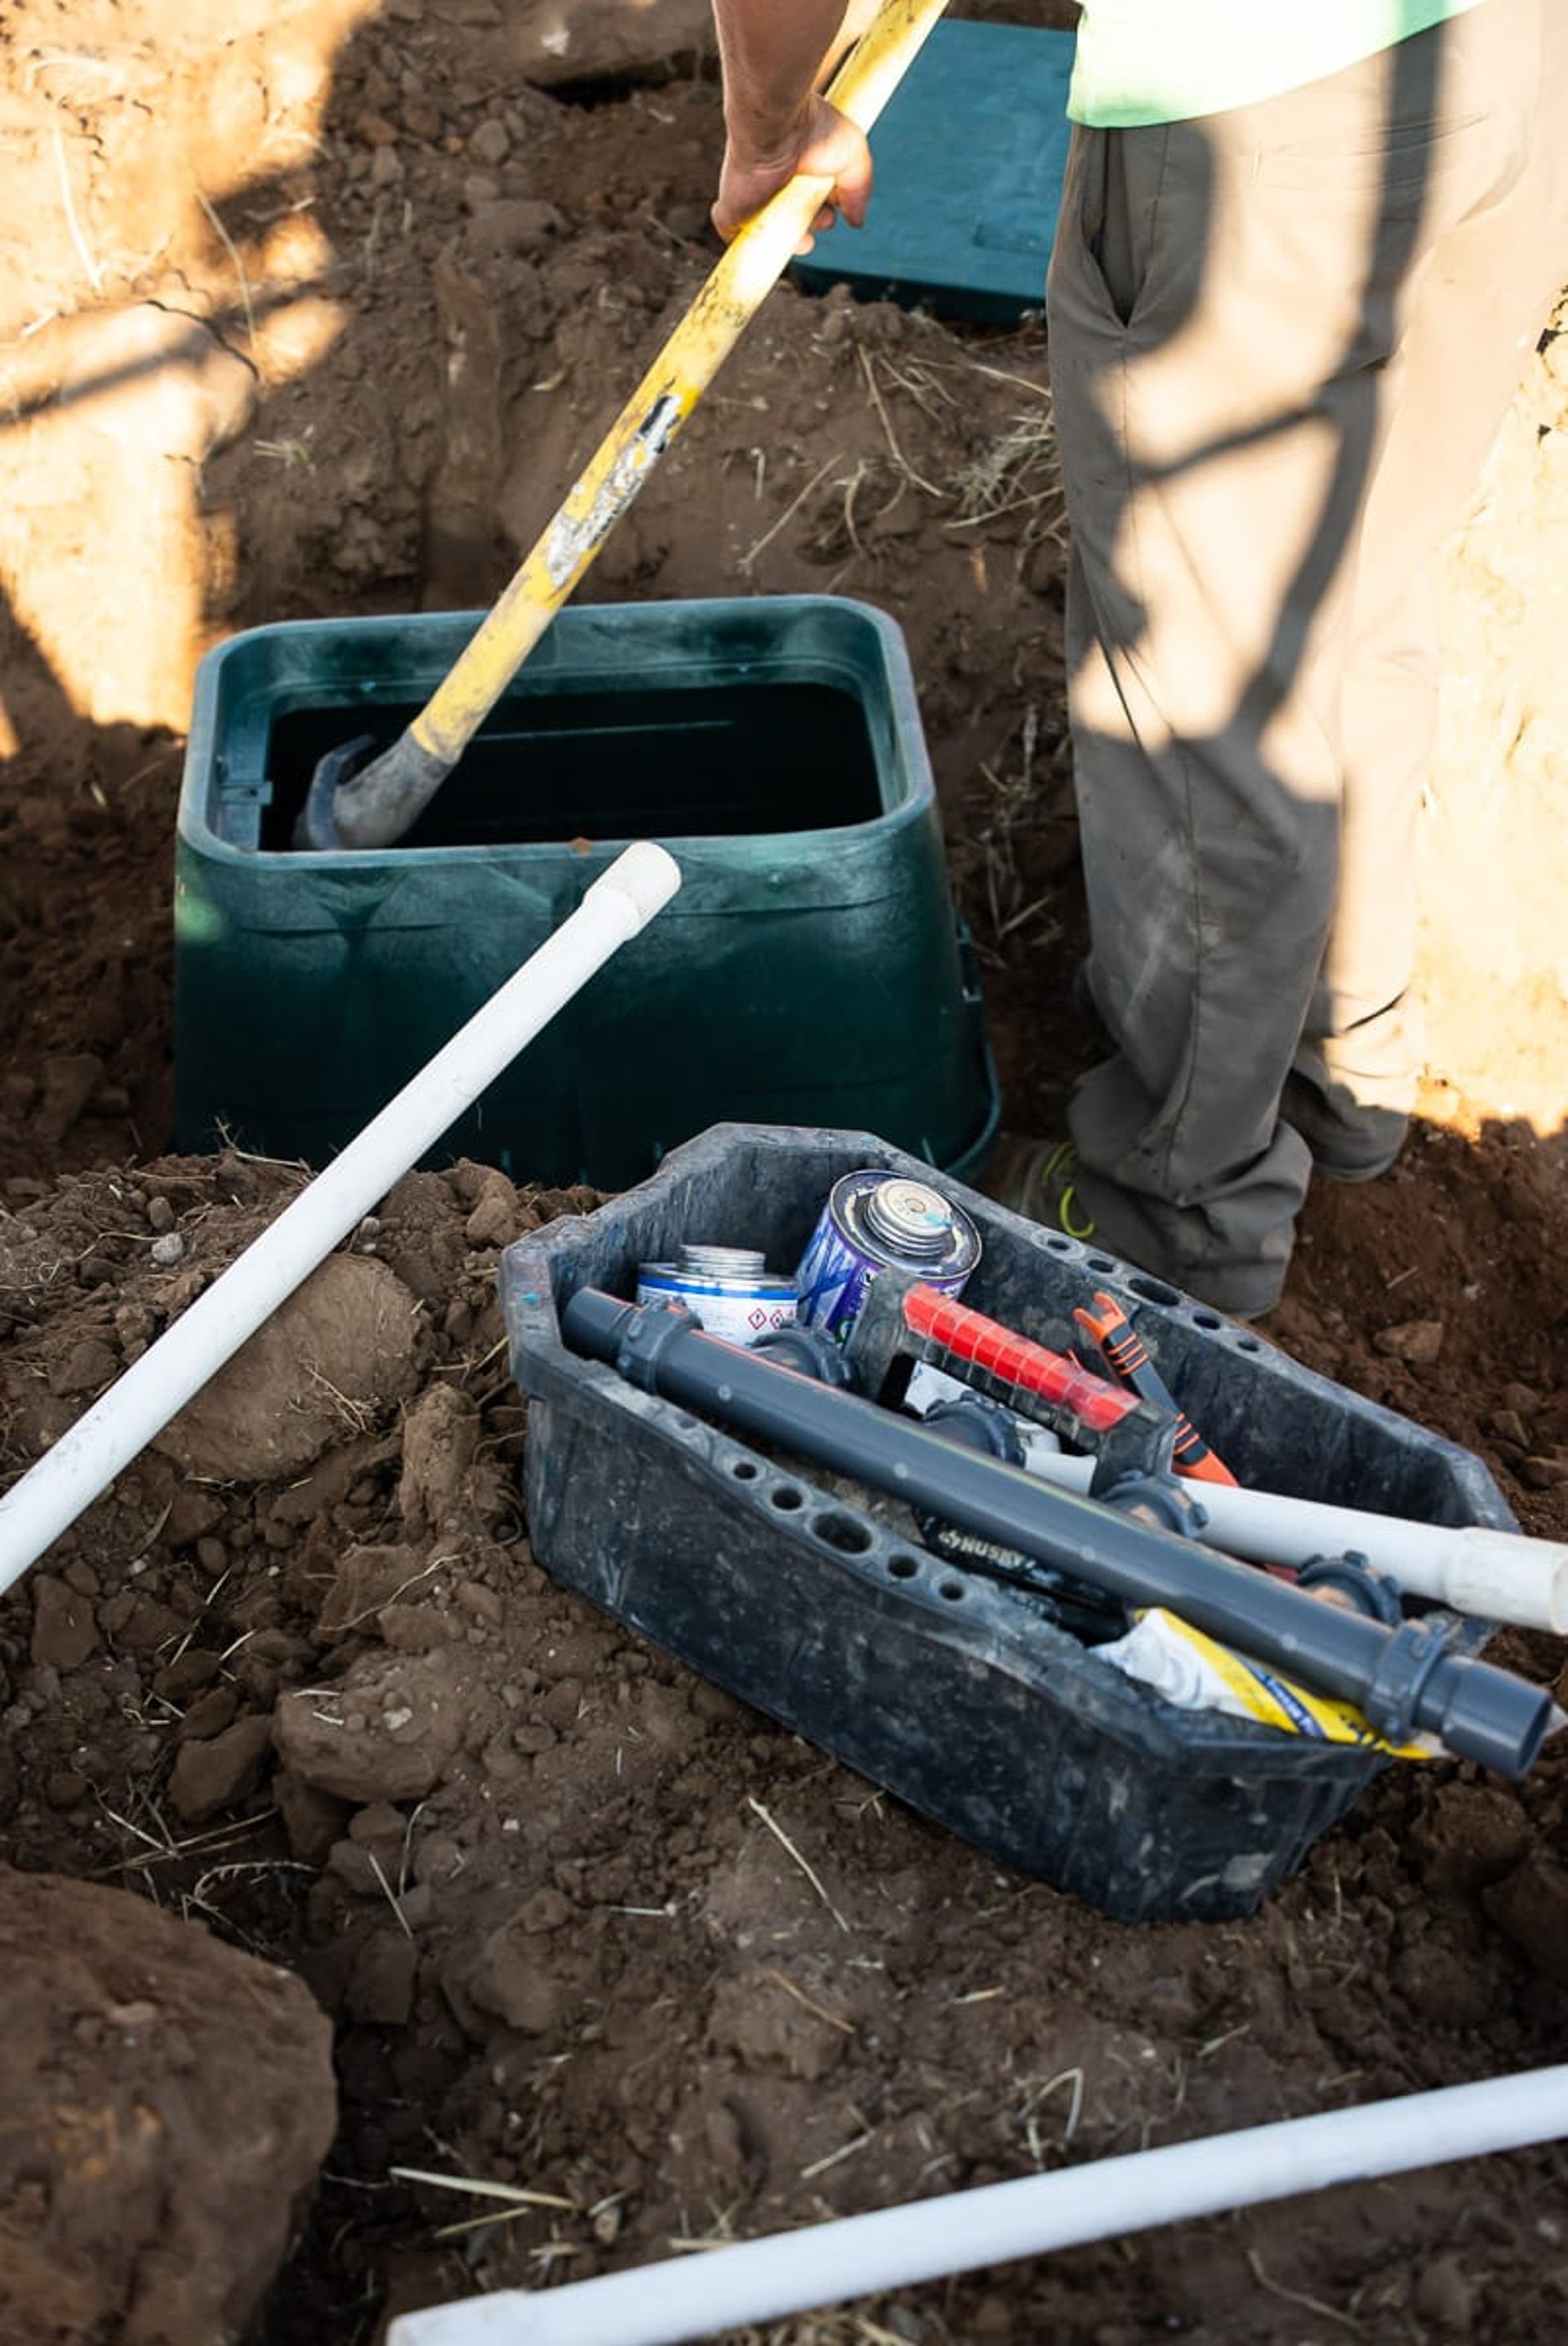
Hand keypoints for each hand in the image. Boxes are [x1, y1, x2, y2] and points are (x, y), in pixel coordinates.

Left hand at [711, 94, 872, 248]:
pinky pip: (734, 236)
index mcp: (800, 167)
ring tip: (803, 236)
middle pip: (792, 219)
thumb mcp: (853, 156)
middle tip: (820, 218)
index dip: (825, 212)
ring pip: (767, 232)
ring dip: (788, 242)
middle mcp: (776, 182)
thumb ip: (859, 189)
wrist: (777, 123)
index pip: (810, 200)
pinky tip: (766, 248)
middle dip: (811, 227)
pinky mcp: (732, 207)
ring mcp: (752, 196)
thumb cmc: (814, 128)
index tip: (834, 204)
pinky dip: (747, 248)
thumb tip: (856, 223)